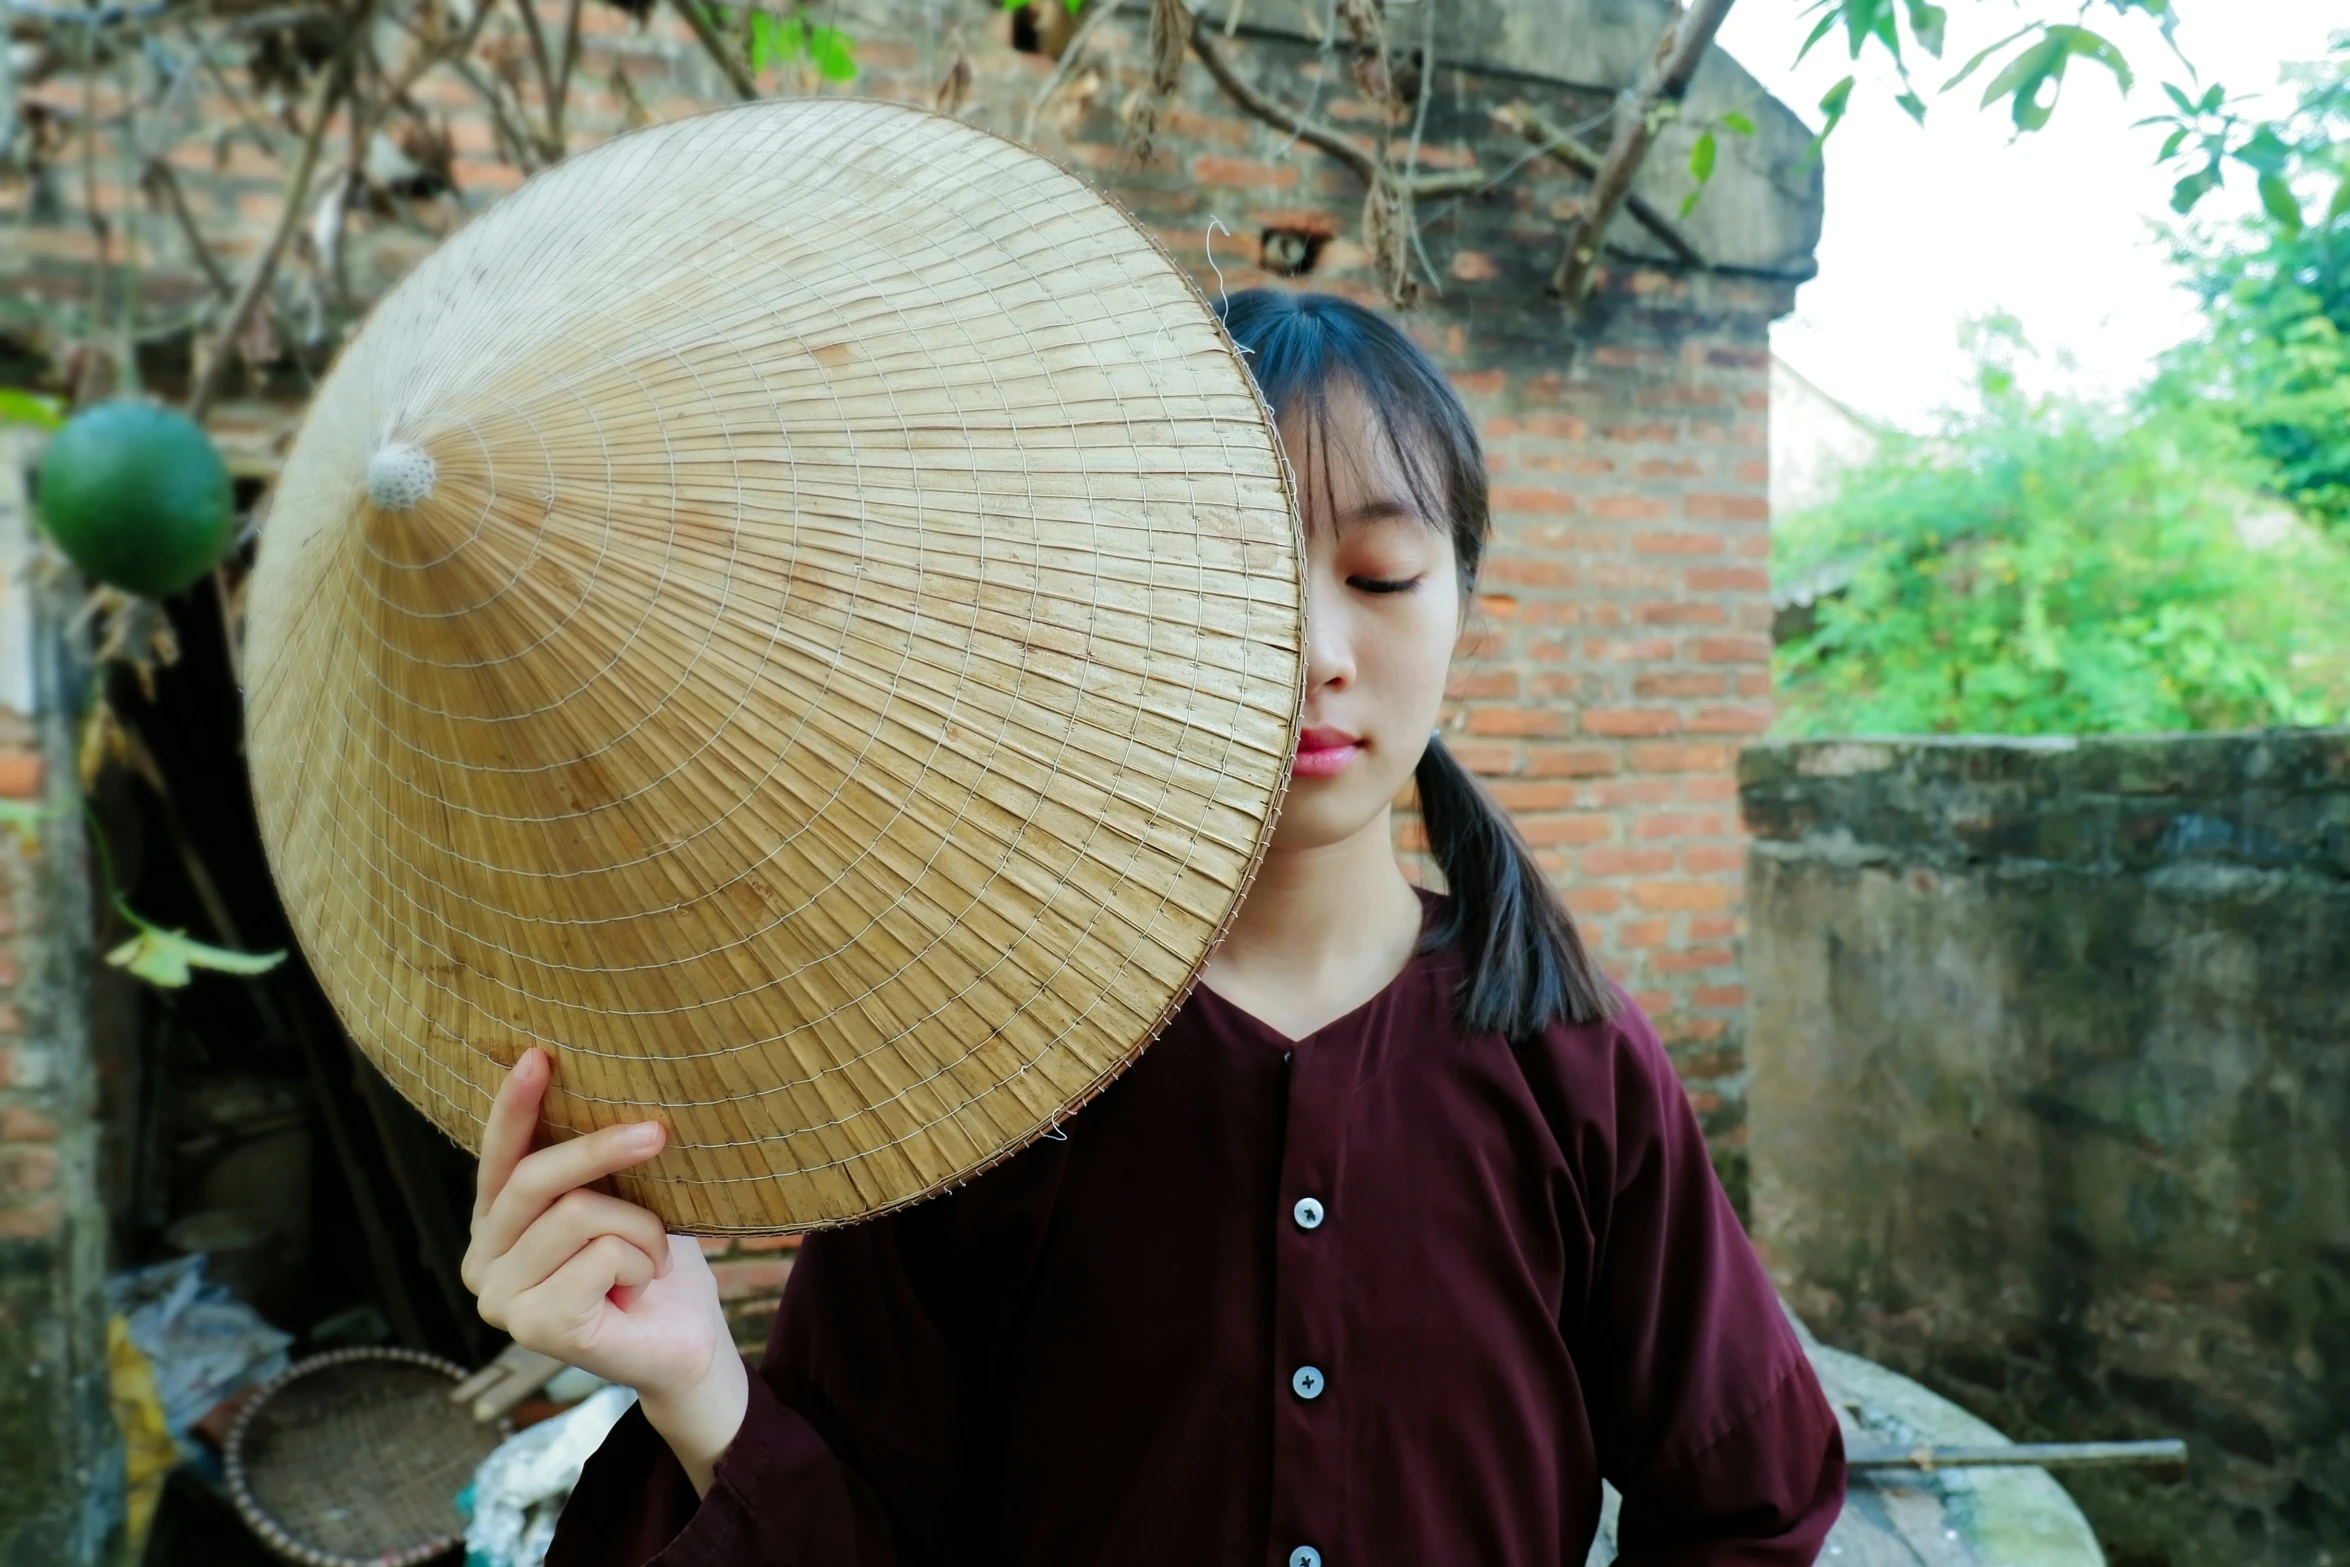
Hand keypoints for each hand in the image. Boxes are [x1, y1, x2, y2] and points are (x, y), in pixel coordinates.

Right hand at [461, 1049, 747, 1490]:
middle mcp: (483, 1261)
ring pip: (580, 1213)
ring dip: (640, 1229)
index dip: (515, 1105)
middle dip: (601, 1150)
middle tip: (657, 1133)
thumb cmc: (652, 1265)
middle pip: (535, 1178)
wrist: (686, 1343)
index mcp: (496, 1226)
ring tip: (651, 1258)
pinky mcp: (536, 1327)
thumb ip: (591, 1165)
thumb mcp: (622, 1199)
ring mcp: (502, 1300)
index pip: (498, 1156)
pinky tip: (638, 1289)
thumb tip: (601, 1086)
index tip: (538, 1055)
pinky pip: (601, 1254)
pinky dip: (639, 1261)